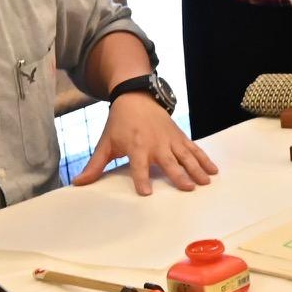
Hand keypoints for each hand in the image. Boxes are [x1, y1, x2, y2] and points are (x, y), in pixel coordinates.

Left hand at [76, 94, 218, 194]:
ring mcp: (170, 140)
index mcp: (136, 146)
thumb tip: (78, 183)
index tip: (146, 192)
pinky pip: (194, 149)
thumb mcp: (106, 143)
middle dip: (178, 174)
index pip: (139, 166)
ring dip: (196, 169)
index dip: (141, 178)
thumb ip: (95, 165)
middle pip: (168, 162)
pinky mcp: (180, 137)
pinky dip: (204, 158)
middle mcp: (155, 143)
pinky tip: (213, 170)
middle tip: (188, 188)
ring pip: (186, 156)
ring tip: (205, 182)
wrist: (136, 98)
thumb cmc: (119, 124)